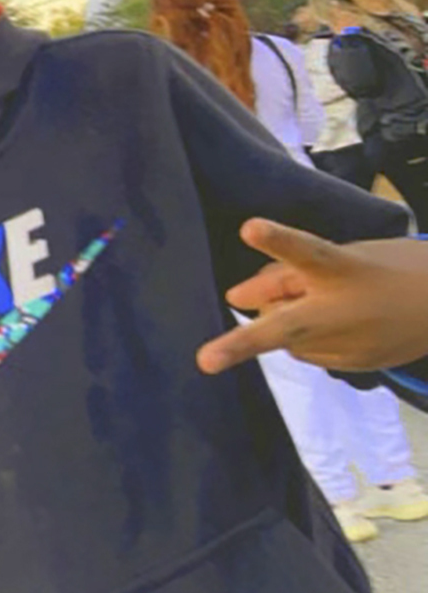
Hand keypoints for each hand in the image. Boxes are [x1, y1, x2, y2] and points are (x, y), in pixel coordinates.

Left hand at [197, 218, 427, 373]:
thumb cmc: (388, 269)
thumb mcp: (344, 257)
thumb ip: (285, 274)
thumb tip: (234, 299)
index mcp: (341, 267)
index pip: (306, 250)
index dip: (278, 239)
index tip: (249, 227)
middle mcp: (338, 311)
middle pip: (283, 324)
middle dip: (240, 345)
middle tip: (204, 362)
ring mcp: (345, 344)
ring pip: (286, 336)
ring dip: (286, 320)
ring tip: (323, 302)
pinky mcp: (351, 365)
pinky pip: (307, 350)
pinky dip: (309, 336)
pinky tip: (341, 322)